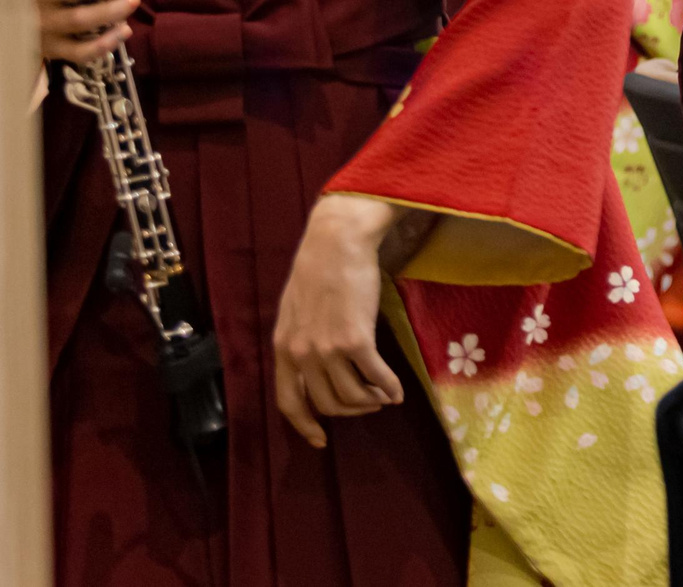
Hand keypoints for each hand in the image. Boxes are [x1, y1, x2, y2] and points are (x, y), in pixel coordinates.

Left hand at [272, 195, 406, 448]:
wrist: (337, 243)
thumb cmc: (318, 269)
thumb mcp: (295, 310)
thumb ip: (299, 340)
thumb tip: (314, 363)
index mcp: (283, 349)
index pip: (289, 402)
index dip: (306, 425)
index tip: (321, 440)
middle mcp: (302, 355)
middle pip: (327, 403)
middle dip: (351, 411)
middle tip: (369, 405)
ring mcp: (328, 349)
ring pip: (352, 395)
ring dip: (371, 401)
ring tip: (384, 396)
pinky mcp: (356, 339)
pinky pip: (375, 375)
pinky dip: (389, 387)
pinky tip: (399, 391)